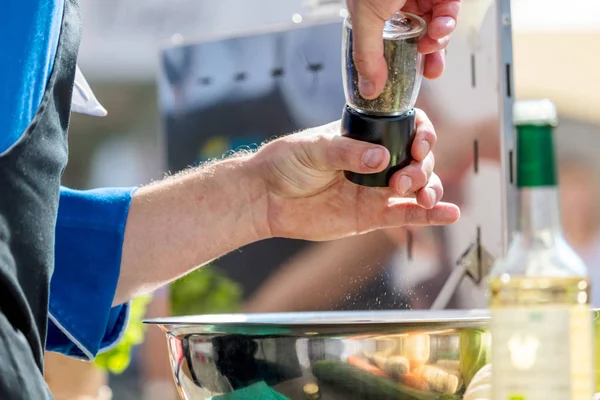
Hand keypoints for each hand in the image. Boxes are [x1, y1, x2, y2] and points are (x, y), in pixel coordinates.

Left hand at [251, 109, 459, 240]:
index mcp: (365, 136)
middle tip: (402, 181)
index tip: (419, 145)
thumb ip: (347, 153)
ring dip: (430, 190)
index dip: (422, 134)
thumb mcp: (313, 149)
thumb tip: (382, 159)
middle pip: (418, 159)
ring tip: (427, 199)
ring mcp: (376, 189)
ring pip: (417, 187)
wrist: (266, 197)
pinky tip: (451, 214)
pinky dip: (429, 216)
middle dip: (421, 168)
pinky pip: (405, 215)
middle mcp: (376, 161)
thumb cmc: (286, 163)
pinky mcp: (370, 216)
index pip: (406, 128)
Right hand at [346, 0, 460, 98]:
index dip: (398, 62)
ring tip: (431, 45)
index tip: (405, 79)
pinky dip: (447, 24)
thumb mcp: (366, 18)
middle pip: (417, 38)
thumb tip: (368, 90)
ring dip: (436, 42)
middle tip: (429, 72)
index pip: (389, 42)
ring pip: (435, 28)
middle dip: (426, 58)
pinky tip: (440, 28)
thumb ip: (368, 55)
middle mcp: (399, 4)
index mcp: (376, 12)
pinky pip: (449, 12)